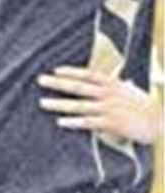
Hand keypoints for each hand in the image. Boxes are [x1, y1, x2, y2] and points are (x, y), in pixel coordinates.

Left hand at [37, 66, 162, 143]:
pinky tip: (61, 122)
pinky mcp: (113, 123)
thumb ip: (120, 86)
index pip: (89, 75)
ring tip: (43, 102)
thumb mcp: (132, 92)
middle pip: (79, 87)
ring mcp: (110, 108)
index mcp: (115, 85)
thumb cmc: (148, 108)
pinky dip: (74, 122)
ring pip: (80, 105)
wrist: (163, 121)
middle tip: (40, 80)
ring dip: (60, 104)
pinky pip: (89, 122)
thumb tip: (115, 82)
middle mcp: (110, 94)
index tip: (55, 70)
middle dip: (58, 83)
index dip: (72, 71)